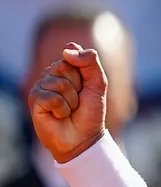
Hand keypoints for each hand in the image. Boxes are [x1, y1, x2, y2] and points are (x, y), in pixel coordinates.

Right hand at [28, 44, 108, 162]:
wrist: (83, 137)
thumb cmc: (91, 111)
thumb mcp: (98, 83)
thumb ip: (90, 62)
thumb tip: (67, 49)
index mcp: (66, 68)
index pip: (72, 56)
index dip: (85, 73)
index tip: (87, 87)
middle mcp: (51, 75)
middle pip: (64, 67)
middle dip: (78, 87)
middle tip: (79, 100)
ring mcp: (41, 87)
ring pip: (58, 84)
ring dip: (71, 101)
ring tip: (70, 110)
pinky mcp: (35, 101)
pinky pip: (50, 97)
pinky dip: (61, 109)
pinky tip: (60, 115)